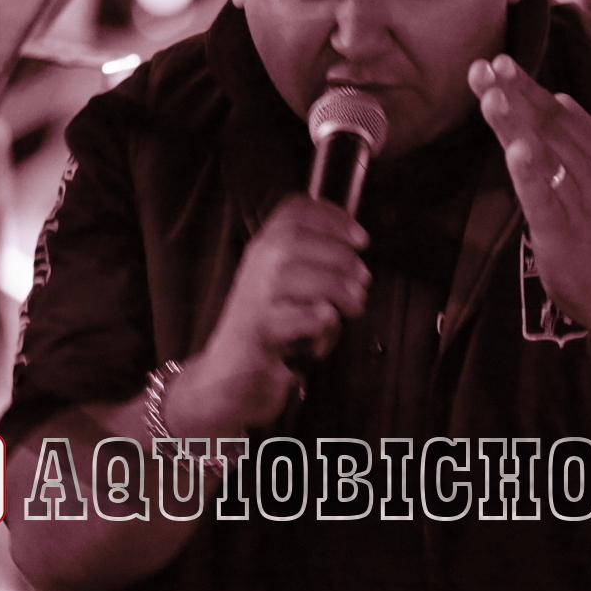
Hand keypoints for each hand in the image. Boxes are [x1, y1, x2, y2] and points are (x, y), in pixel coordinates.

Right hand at [179, 196, 369, 430]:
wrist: (229, 380)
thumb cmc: (272, 333)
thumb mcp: (293, 289)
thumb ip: (317, 264)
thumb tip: (357, 251)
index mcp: (265, 248)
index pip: (293, 210)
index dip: (332, 216)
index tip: (360, 237)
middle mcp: (254, 267)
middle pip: (295, 238)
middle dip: (339, 256)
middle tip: (361, 281)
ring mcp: (252, 298)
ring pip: (294, 274)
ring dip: (336, 288)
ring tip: (352, 306)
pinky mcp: (256, 332)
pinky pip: (296, 316)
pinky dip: (319, 320)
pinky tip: (325, 328)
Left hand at [468, 55, 590, 357]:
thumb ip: (577, 143)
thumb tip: (561, 99)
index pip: (555, 114)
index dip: (527, 86)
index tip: (497, 61)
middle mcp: (587, 173)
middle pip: (547, 125)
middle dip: (514, 92)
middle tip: (485, 66)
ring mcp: (577, 202)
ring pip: (545, 153)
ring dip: (517, 121)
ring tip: (492, 94)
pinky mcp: (564, 233)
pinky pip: (546, 197)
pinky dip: (530, 172)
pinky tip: (516, 150)